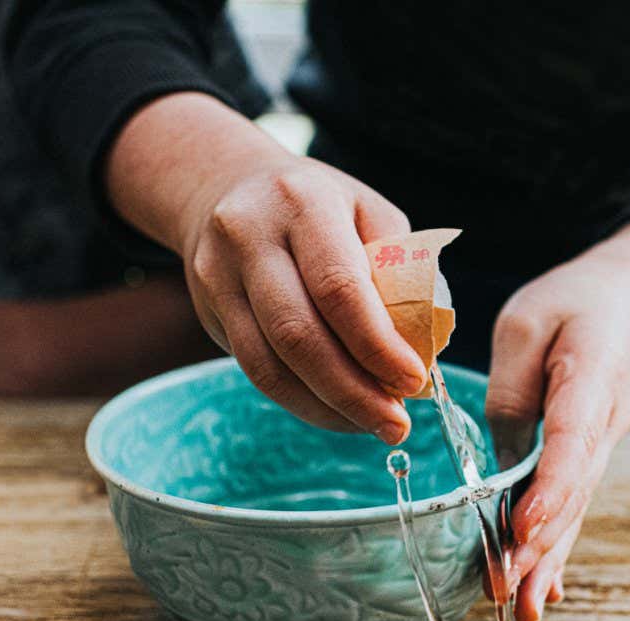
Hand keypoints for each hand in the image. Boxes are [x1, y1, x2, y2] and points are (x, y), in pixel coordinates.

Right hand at [107, 94, 425, 444]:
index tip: (414, 380)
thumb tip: (421, 350)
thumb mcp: (367, 214)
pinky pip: (255, 371)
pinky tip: (337, 412)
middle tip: (397, 424)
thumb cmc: (319, 207)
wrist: (225, 187)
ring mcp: (218, 274)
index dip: (377, 344)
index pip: (339, 287)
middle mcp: (250, 235)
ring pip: (270, 363)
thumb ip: (397, 271)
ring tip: (372, 424)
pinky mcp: (208, 310)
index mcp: (303, 203)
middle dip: (354, 390)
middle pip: (298, 333)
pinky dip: (302, 401)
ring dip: (328, 407)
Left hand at [486, 217, 629, 620]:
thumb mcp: (523, 324)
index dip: (549, 489)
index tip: (522, 527)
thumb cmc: (567, 305)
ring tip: (522, 607)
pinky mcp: (587, 456)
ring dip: (547, 559)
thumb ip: (511, 388)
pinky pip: (571, 505)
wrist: (618, 301)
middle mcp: (605, 422)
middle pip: (573, 491)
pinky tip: (546, 589)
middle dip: (539, 543)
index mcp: (592, 379)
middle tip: (505, 586)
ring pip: (574, 508)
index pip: (571, 441)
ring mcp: (602, 444)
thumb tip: (497, 459)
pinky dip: (557, 547)